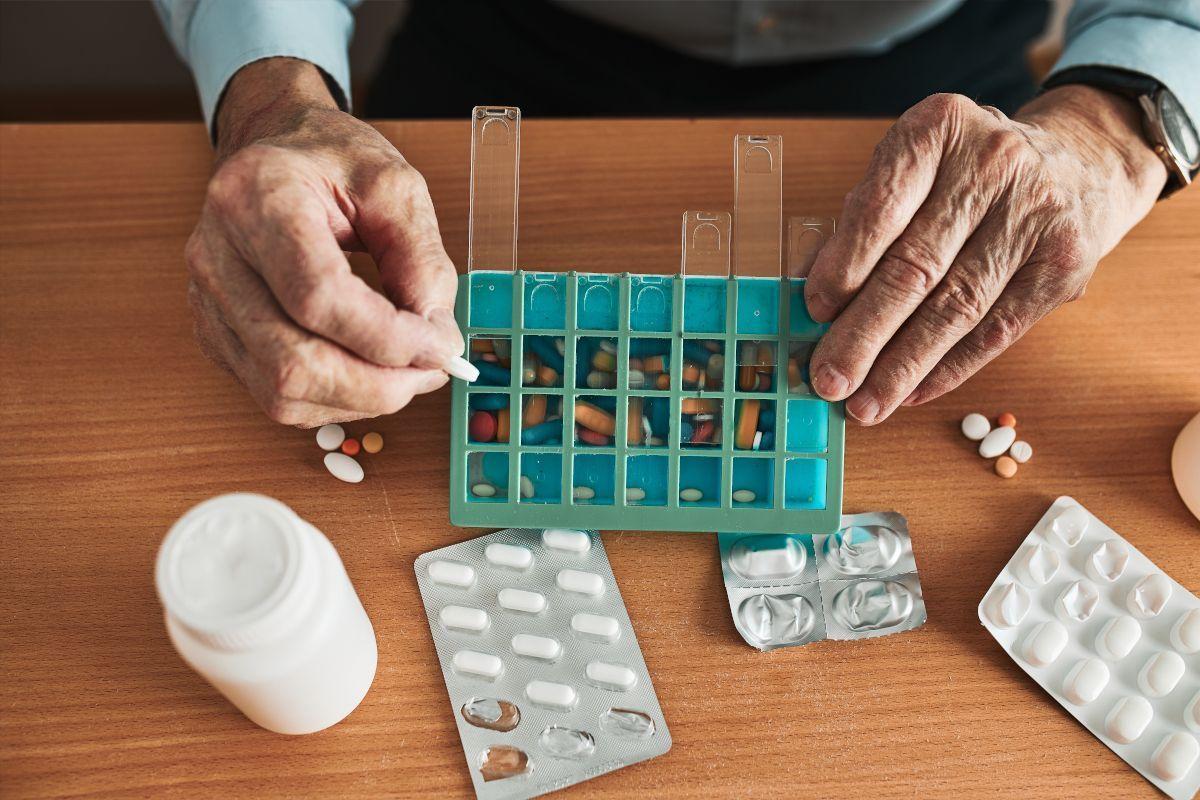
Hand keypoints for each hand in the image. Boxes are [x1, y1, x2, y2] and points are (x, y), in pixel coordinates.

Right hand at [185, 58, 463, 426]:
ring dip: (359, 400)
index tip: (441, 346)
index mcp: (257, 198)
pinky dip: (334, 401)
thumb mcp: (396, 187)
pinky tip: (369, 375)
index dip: (387, 337)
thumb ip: (423, 261)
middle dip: (378, 385)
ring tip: (407, 372)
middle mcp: (217, 254)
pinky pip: (274, 396)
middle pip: (292, 361)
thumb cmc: (332, 161)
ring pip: (281, 391)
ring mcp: (208, 300)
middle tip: (433, 369)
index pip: (317, 296)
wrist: (275, 148)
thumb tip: (436, 340)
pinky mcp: (216, 333)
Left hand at [803, 86, 1166, 423]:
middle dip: (864, 333)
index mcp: (938, 130)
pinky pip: (996, 329)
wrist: (1077, 162)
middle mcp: (993, 164)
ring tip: (864, 403)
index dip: (843, 267)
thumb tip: (812, 296)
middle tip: (828, 379)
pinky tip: (911, 392)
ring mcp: (1035, 214)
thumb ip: (861, 223)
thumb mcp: (911, 169)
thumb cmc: (965, 173)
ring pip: (957, 307)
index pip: (881, 206)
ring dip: (903, 365)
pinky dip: (949, 368)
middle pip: (917, 266)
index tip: (814, 312)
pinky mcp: (1064, 263)